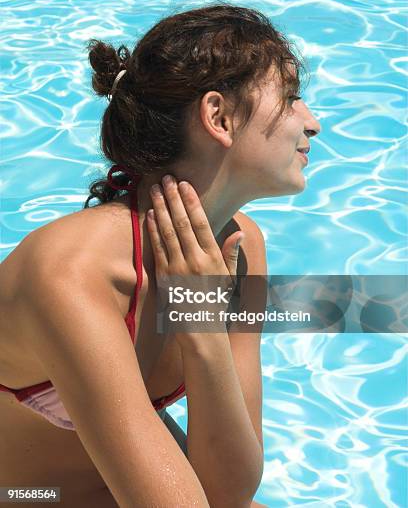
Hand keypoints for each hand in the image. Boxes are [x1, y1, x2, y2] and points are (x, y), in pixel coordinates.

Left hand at [146, 175, 243, 348]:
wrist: (199, 329)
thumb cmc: (215, 300)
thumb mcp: (228, 278)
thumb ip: (230, 254)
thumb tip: (239, 234)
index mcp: (212, 258)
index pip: (201, 223)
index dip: (192, 202)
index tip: (185, 185)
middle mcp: (195, 261)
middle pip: (182, 223)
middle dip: (173, 198)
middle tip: (166, 178)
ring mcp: (178, 268)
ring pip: (167, 232)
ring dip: (160, 208)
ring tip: (155, 189)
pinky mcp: (164, 275)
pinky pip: (157, 248)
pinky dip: (152, 230)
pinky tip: (149, 214)